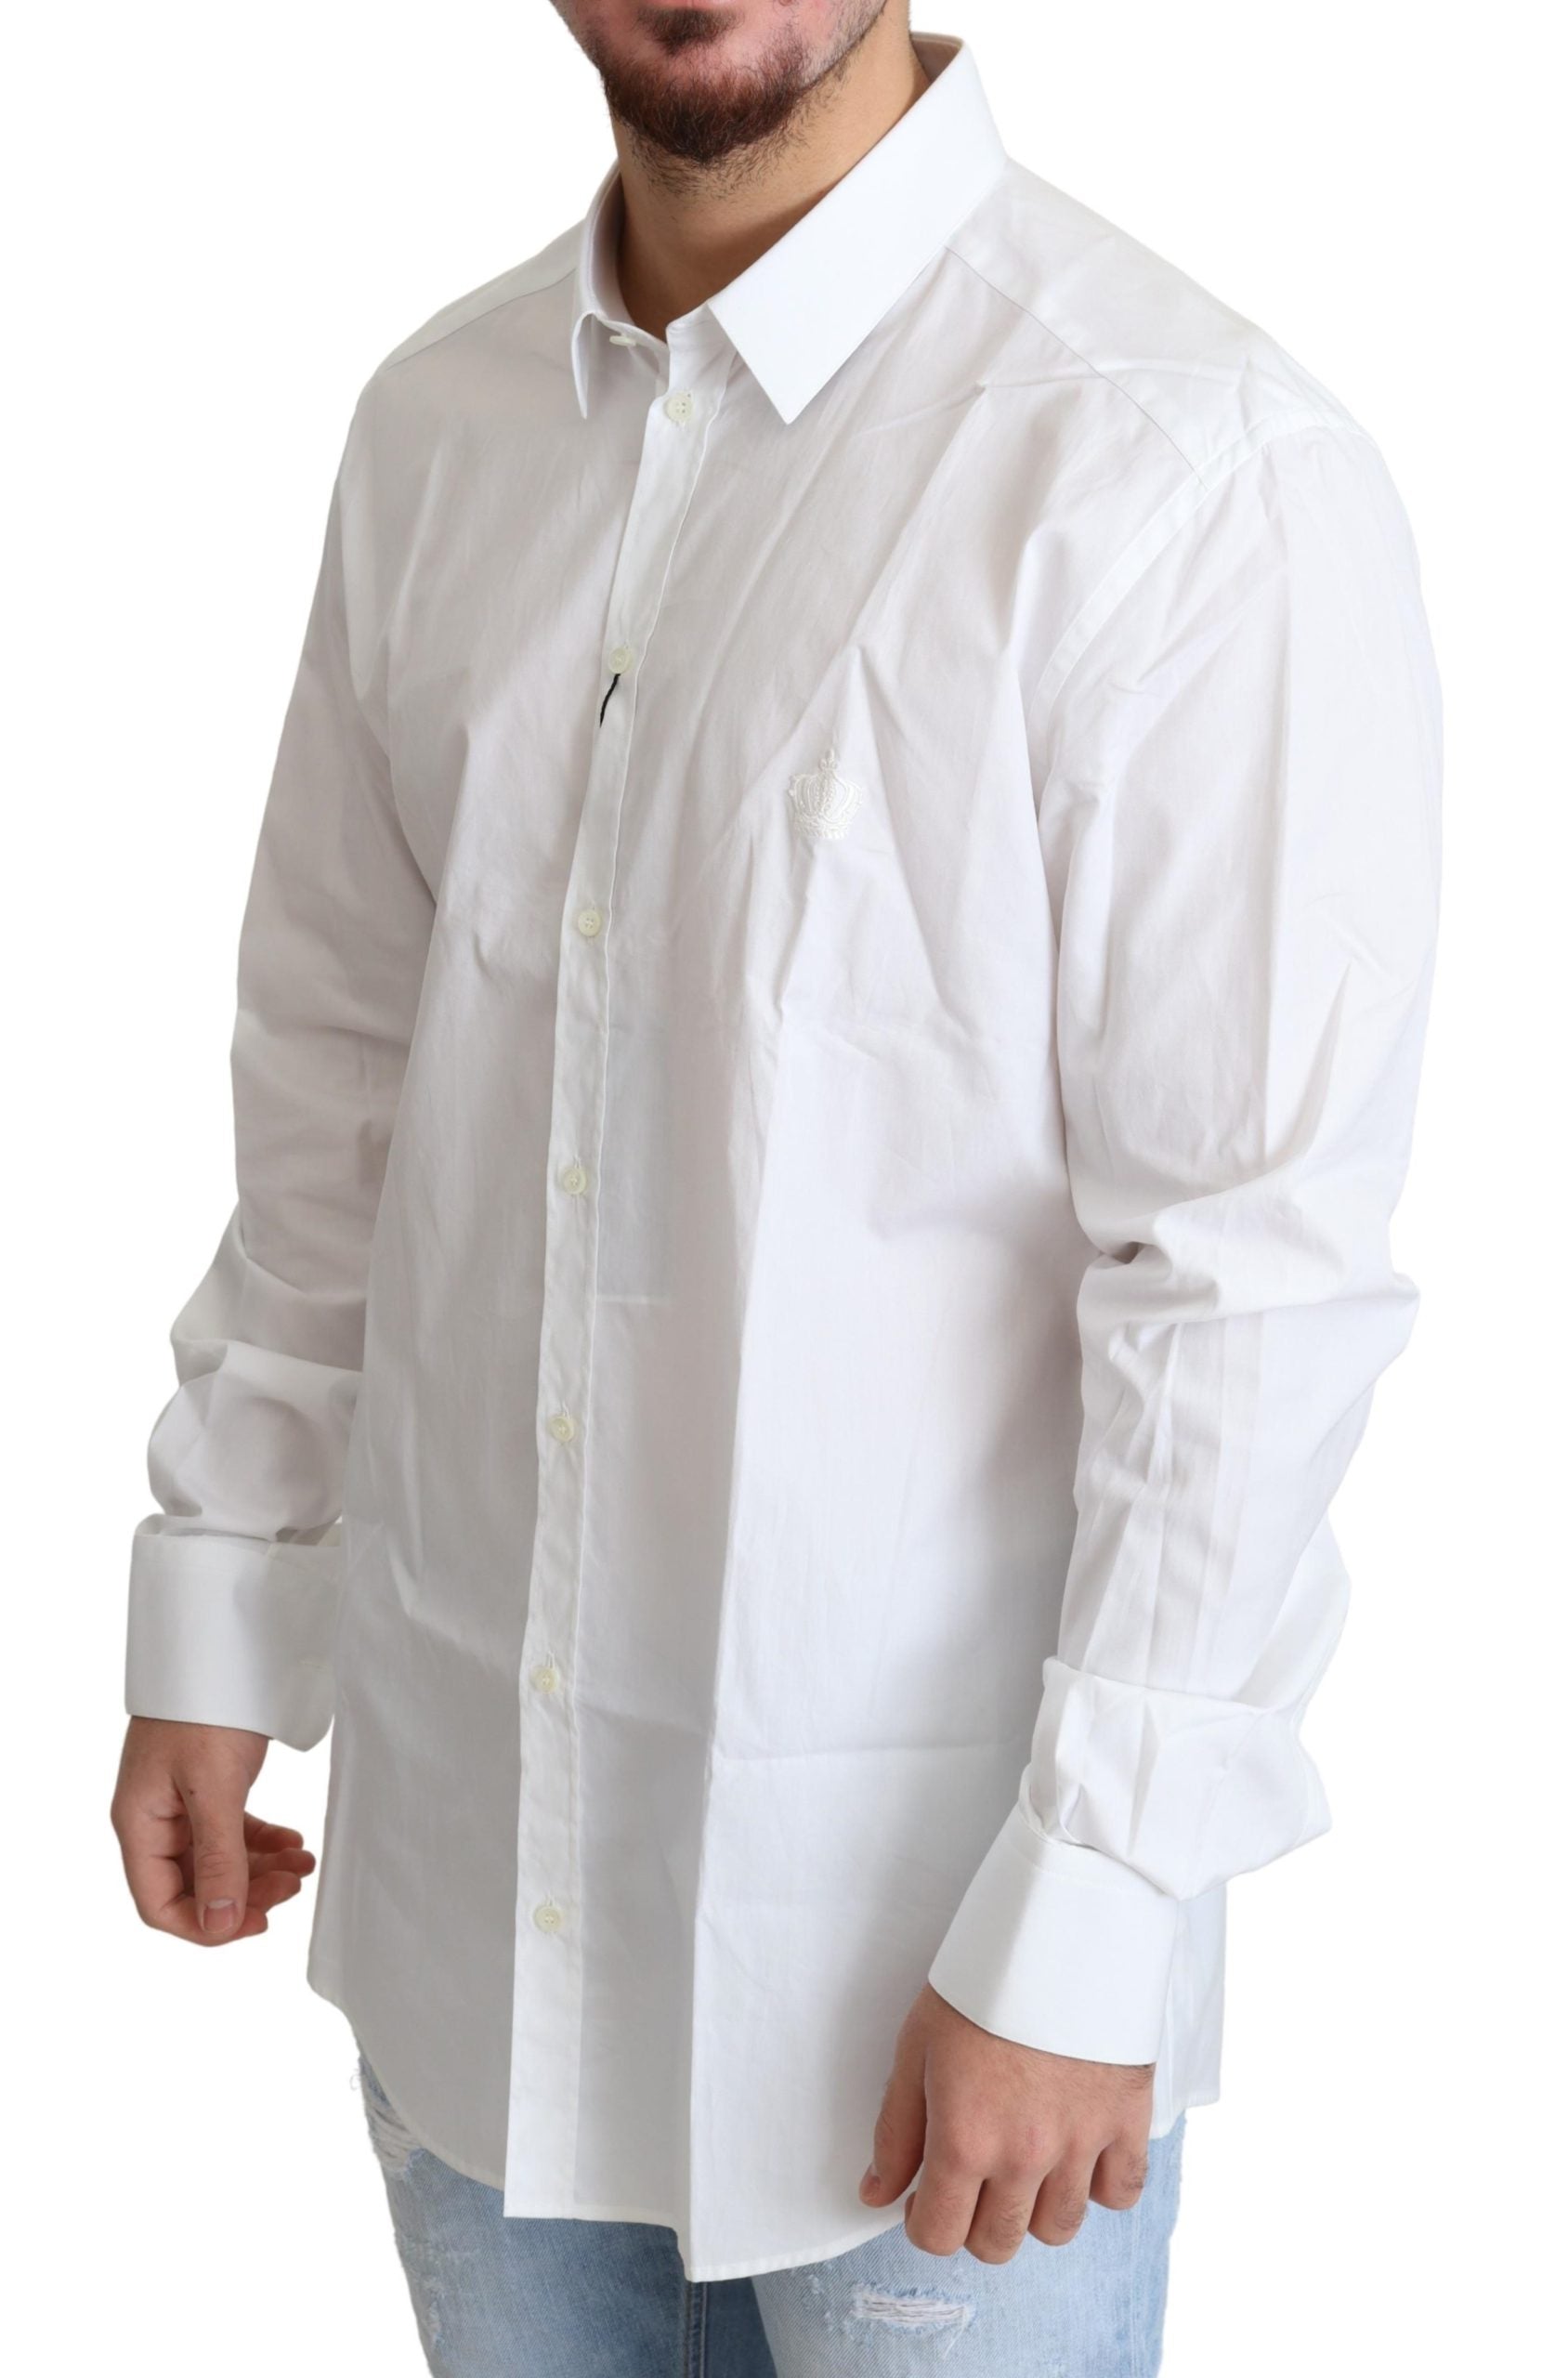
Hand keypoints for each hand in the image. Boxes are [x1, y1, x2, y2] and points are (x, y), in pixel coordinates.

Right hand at [111, 1717, 314, 1943]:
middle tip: (291, 1887)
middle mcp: (155, 1818)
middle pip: (194, 1884)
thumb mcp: (215, 1787)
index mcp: (140, 1823)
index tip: (255, 1923)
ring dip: (260, 1869)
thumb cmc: (205, 1708)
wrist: (221, 1645)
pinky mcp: (207, 1785)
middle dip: (244, 1894)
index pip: (160, 1903)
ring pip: (218, 1859)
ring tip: (302, 1864)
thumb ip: (219, 1858)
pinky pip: (231, 1831)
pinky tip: (294, 1843)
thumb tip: (222, 1923)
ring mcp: (180, 1802)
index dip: (205, 1925)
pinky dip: (262, 1841)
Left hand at [859, 1983, 1153, 2262]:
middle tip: (972, 2180)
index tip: (926, 2196)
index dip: (923, 2222)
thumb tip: (877, 2194)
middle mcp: (1024, 2156)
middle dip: (974, 2223)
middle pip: (998, 2244)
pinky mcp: (1127, 2120)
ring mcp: (1081, 2143)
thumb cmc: (979, 1979)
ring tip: (1024, 2165)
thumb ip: (896, 2131)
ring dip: (1034, 2210)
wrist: (1056, 1928)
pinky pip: (1121, 2193)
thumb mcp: (916, 2047)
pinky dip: (1100, 2185)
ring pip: (1059, 2229)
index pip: (938, 2236)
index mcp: (964, 2139)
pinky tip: (1078, 2152)